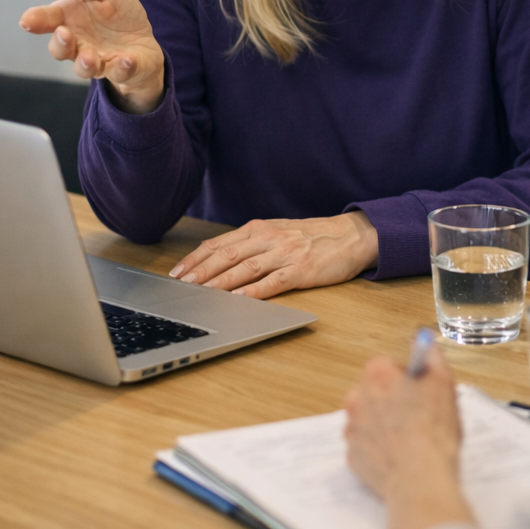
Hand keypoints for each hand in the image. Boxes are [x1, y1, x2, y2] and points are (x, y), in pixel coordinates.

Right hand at [19, 0, 164, 114]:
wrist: (143, 39)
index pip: (47, 20)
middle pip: (60, 49)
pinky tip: (126, 59)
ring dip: (85, 63)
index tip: (28, 20)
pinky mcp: (123, 70)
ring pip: (85, 68)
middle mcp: (79, 44)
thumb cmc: (118, 13)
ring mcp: (100, 60)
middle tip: (64, 34)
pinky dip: (122, 68)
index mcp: (69, 20)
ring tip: (90, 56)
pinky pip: (120, 72)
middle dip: (60, 44)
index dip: (36, 20)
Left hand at [168, 213, 379, 297]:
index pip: (220, 243)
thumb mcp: (280, 231)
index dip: (196, 258)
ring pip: (245, 269)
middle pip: (227, 255)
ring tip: (200, 295)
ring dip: (219, 283)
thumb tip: (219, 258)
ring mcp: (285, 254)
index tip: (176, 272)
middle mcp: (270, 238)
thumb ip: (253, 243)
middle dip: (200, 272)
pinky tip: (237, 300)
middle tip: (180, 286)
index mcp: (262, 228)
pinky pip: (272, 282)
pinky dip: (252, 292)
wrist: (353, 235)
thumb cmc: (315, 236)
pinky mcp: (301, 270)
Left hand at [345, 349, 473, 528]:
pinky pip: (367, 445)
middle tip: (419, 415)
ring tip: (410, 438)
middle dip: (394, 399)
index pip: (390, 365)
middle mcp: (357, 398)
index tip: (421, 391)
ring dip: (386, 423)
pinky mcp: (352, 456)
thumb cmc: (433, 431)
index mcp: (377, 374)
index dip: (409, 378)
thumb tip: (424, 342)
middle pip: (376, 390)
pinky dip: (380, 447)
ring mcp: (352, 429)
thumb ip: (431, 355)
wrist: (420, 479)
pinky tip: (400, 453)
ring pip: (370, 418)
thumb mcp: (443, 382)